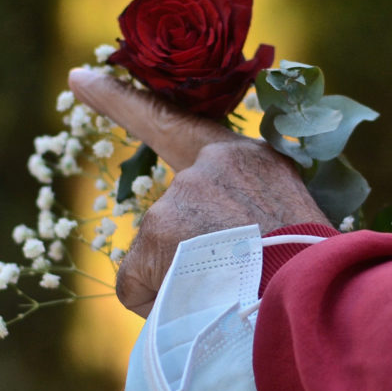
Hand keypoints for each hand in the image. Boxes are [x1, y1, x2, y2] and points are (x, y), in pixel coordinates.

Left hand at [68, 68, 329, 316]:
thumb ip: (244, 215)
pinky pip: (138, 285)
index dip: (122, 100)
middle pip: (174, 215)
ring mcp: (178, 200)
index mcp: (248, 160)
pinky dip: (157, 305)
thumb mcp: (290, 222)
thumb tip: (211, 250)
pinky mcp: (156, 236)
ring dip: (186, 281)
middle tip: (232, 281)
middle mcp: (208, 168)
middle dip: (188, 253)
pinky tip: (197, 313)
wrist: (312, 295)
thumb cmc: (310, 273)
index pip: (178, 123)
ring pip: (161, 253)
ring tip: (233, 298)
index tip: (79, 77)